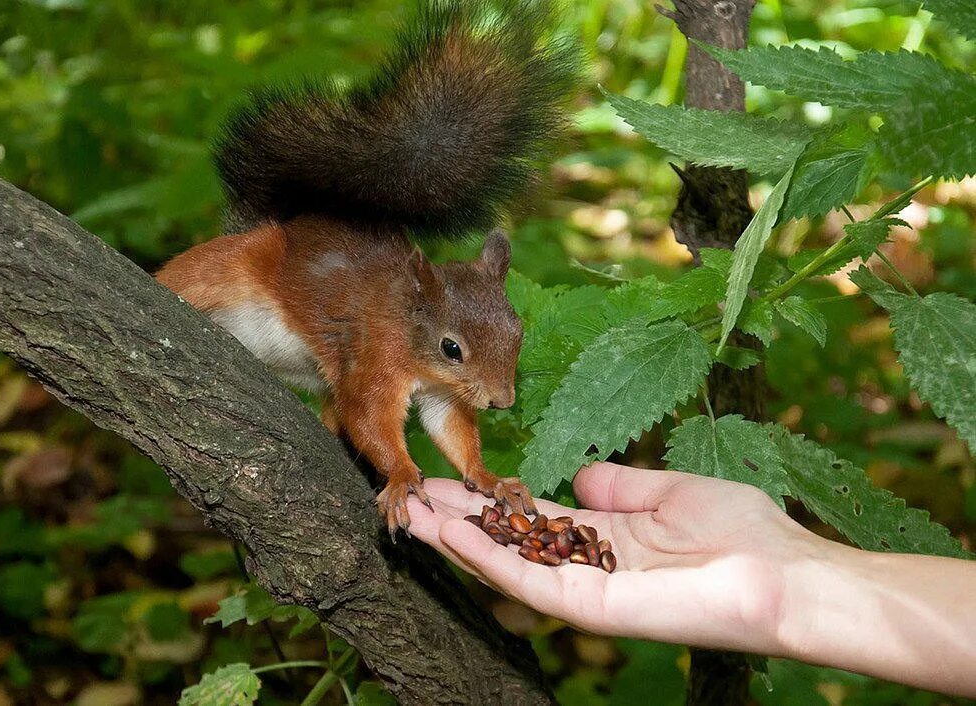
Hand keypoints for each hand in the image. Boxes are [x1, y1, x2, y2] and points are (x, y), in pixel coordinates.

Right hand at [406, 462, 817, 655]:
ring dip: (457, 540)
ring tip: (412, 513)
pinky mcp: (593, 608)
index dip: (489, 502)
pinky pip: (530, 582)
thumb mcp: (671, 491)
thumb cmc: (742, 531)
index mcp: (605, 538)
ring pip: (506, 565)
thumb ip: (621, 485)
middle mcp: (587, 566)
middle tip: (409, 495)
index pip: (532, 520)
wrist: (784, 576)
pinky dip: (488, 558)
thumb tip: (580, 476)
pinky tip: (453, 535)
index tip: (448, 480)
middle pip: (508, 541)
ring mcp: (586, 590)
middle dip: (459, 520)